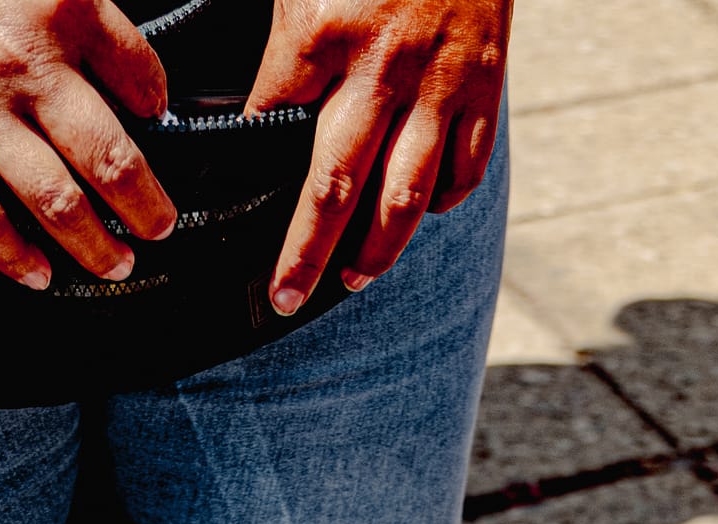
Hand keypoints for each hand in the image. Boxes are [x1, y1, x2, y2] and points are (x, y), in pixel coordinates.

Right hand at [0, 0, 175, 289]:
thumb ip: (81, 12)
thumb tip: (129, 74)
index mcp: (59, 8)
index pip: (140, 75)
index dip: (160, 107)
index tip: (161, 124)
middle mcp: (23, 64)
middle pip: (108, 157)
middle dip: (145, 206)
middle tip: (159, 226)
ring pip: (55, 201)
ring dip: (94, 245)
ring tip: (115, 263)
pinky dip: (14, 256)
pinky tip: (38, 274)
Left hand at [248, 0, 510, 315]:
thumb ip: (283, 34)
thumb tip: (255, 103)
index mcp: (322, 31)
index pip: (272, 123)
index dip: (249, 169)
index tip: (231, 207)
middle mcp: (382, 67)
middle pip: (335, 187)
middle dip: (306, 252)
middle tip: (283, 297)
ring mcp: (440, 82)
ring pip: (405, 196)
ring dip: (377, 250)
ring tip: (352, 280)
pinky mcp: (486, 84)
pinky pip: (463, 169)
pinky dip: (440, 202)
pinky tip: (418, 213)